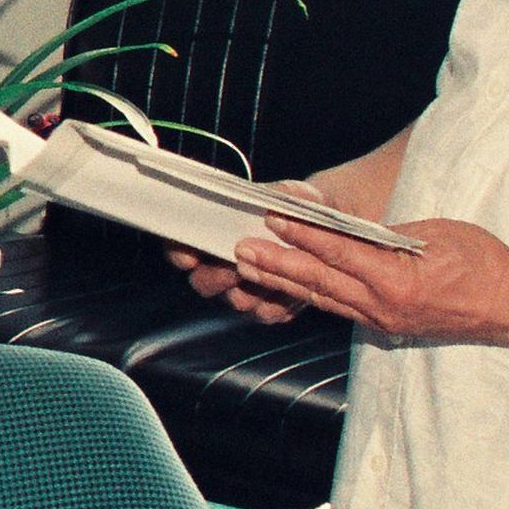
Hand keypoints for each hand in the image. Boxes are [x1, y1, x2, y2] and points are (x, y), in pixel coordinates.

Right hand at [170, 182, 334, 323]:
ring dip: (251, 292)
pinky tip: (294, 289)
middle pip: (203, 281)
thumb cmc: (302, 207)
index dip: (180, 250)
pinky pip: (267, 314)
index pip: (182, 243)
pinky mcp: (270, 306)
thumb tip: (271, 202)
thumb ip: (286, 194)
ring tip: (271, 277)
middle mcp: (224, 264)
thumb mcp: (296, 194)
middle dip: (217, 277)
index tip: (190, 255)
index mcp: (216, 232)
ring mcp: (246, 288)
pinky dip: (280, 304)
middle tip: (235, 268)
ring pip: (236, 300)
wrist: (328, 231)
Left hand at [228, 216, 508, 346]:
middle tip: (240, 250)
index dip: (302, 235)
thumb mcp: (436, 234)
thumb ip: (389, 235)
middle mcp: (384, 305)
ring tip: (251, 268)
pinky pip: (342, 309)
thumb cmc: (484, 263)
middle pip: (319, 282)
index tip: (273, 219)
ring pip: (324, 299)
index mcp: (397, 280)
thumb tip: (349, 229)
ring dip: (285, 283)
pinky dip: (313, 295)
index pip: (338, 254)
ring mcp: (384, 319)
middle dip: (276, 265)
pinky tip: (291, 286)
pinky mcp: (387, 325)